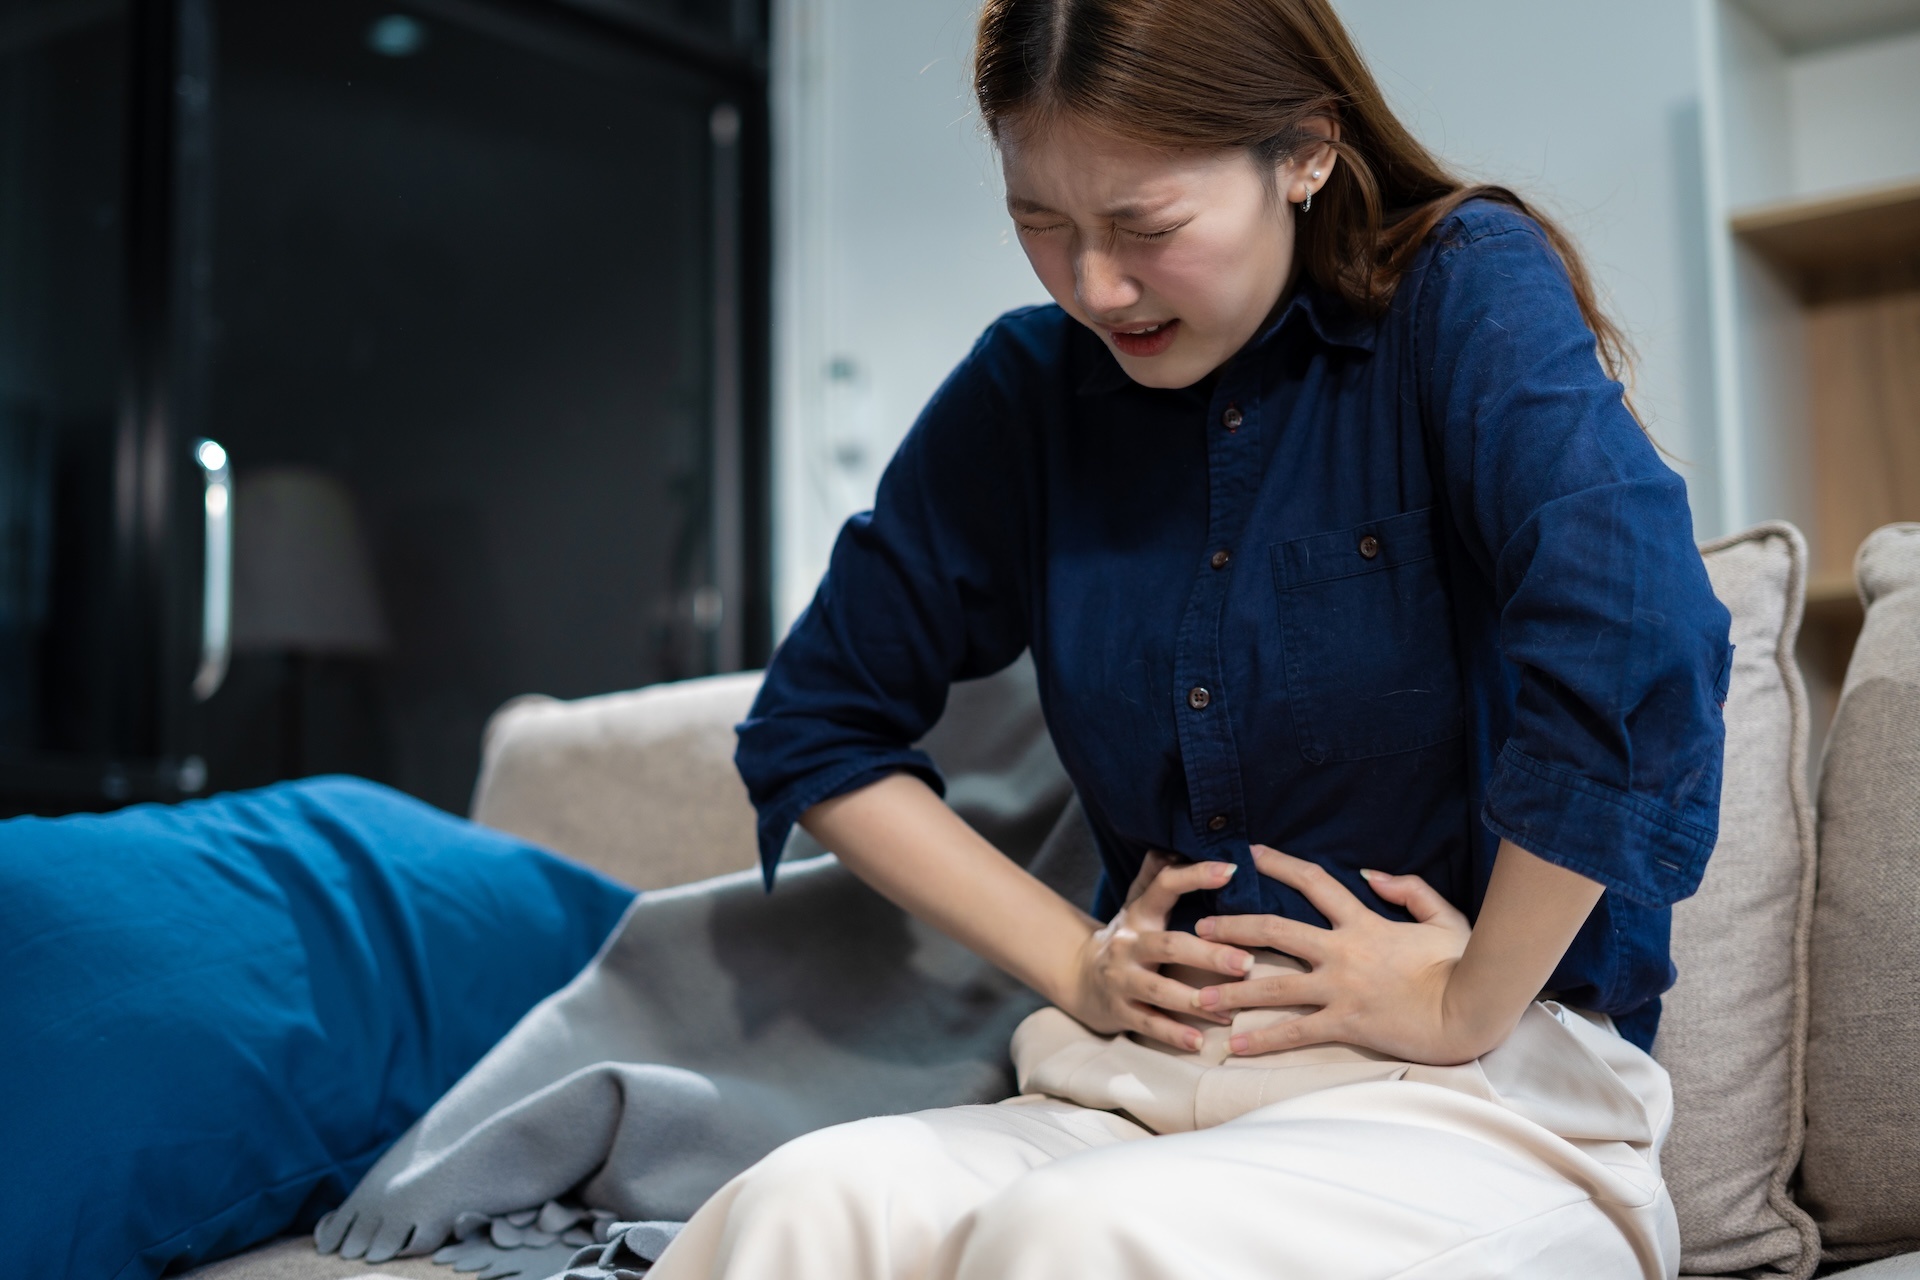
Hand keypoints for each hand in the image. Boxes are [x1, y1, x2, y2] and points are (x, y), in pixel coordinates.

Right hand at [1062, 851, 1257, 1052]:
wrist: (1079, 977)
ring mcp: (1122, 978)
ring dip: (1197, 1000)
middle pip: (1170, 944)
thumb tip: (1178, 840)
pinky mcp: (1119, 1010)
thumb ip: (1157, 875)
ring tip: (1231, 1009)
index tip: (1230, 869)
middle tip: (1247, 963)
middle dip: (1209, 954)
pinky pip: (1149, 1023)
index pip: (1164, 884)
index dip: (1195, 875)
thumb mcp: (1138, 904)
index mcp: (1140, 913)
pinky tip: (1200, 1042)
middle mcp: (1129, 942)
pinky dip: (1174, 1034)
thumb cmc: (1128, 938)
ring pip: (1160, 989)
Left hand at [1192, 845, 1490, 1064]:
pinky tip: (1234, 1045)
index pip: (1314, 883)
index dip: (1281, 864)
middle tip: (1199, 929)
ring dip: (1232, 989)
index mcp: (1364, 922)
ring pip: (1273, 985)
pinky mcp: (1346, 1023)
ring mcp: (1341, 988)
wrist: (1474, 1009)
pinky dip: (1263, 1039)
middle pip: (1274, 931)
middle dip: (1232, 928)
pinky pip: (1295, 1032)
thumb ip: (1408, 889)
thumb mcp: (1442, 916)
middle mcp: (1342, 951)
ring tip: (1199, 996)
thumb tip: (1371, 873)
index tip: (1251, 853)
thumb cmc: (1463, 964)